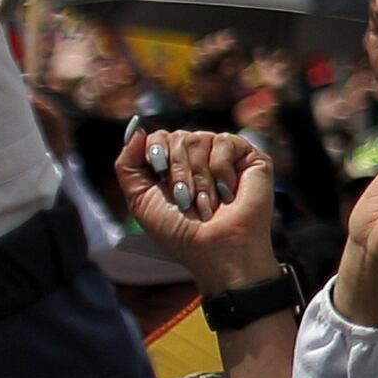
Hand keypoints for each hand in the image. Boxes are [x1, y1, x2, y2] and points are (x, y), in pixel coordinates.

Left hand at [118, 127, 282, 296]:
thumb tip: (135, 127)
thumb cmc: (180, 232)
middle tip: (186, 199)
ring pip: (200, 139)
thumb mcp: (140, 200)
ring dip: (199, 177)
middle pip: (178, 136)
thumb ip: (128, 164)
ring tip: (208, 203)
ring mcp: (225, 157)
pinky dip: (221, 169)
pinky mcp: (250, 157)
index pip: (159, 137)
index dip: (156, 152)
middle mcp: (199, 158)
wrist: (217, 249)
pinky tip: (228, 191)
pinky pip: (224, 141)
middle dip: (177, 170)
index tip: (160, 175)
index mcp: (174, 167)